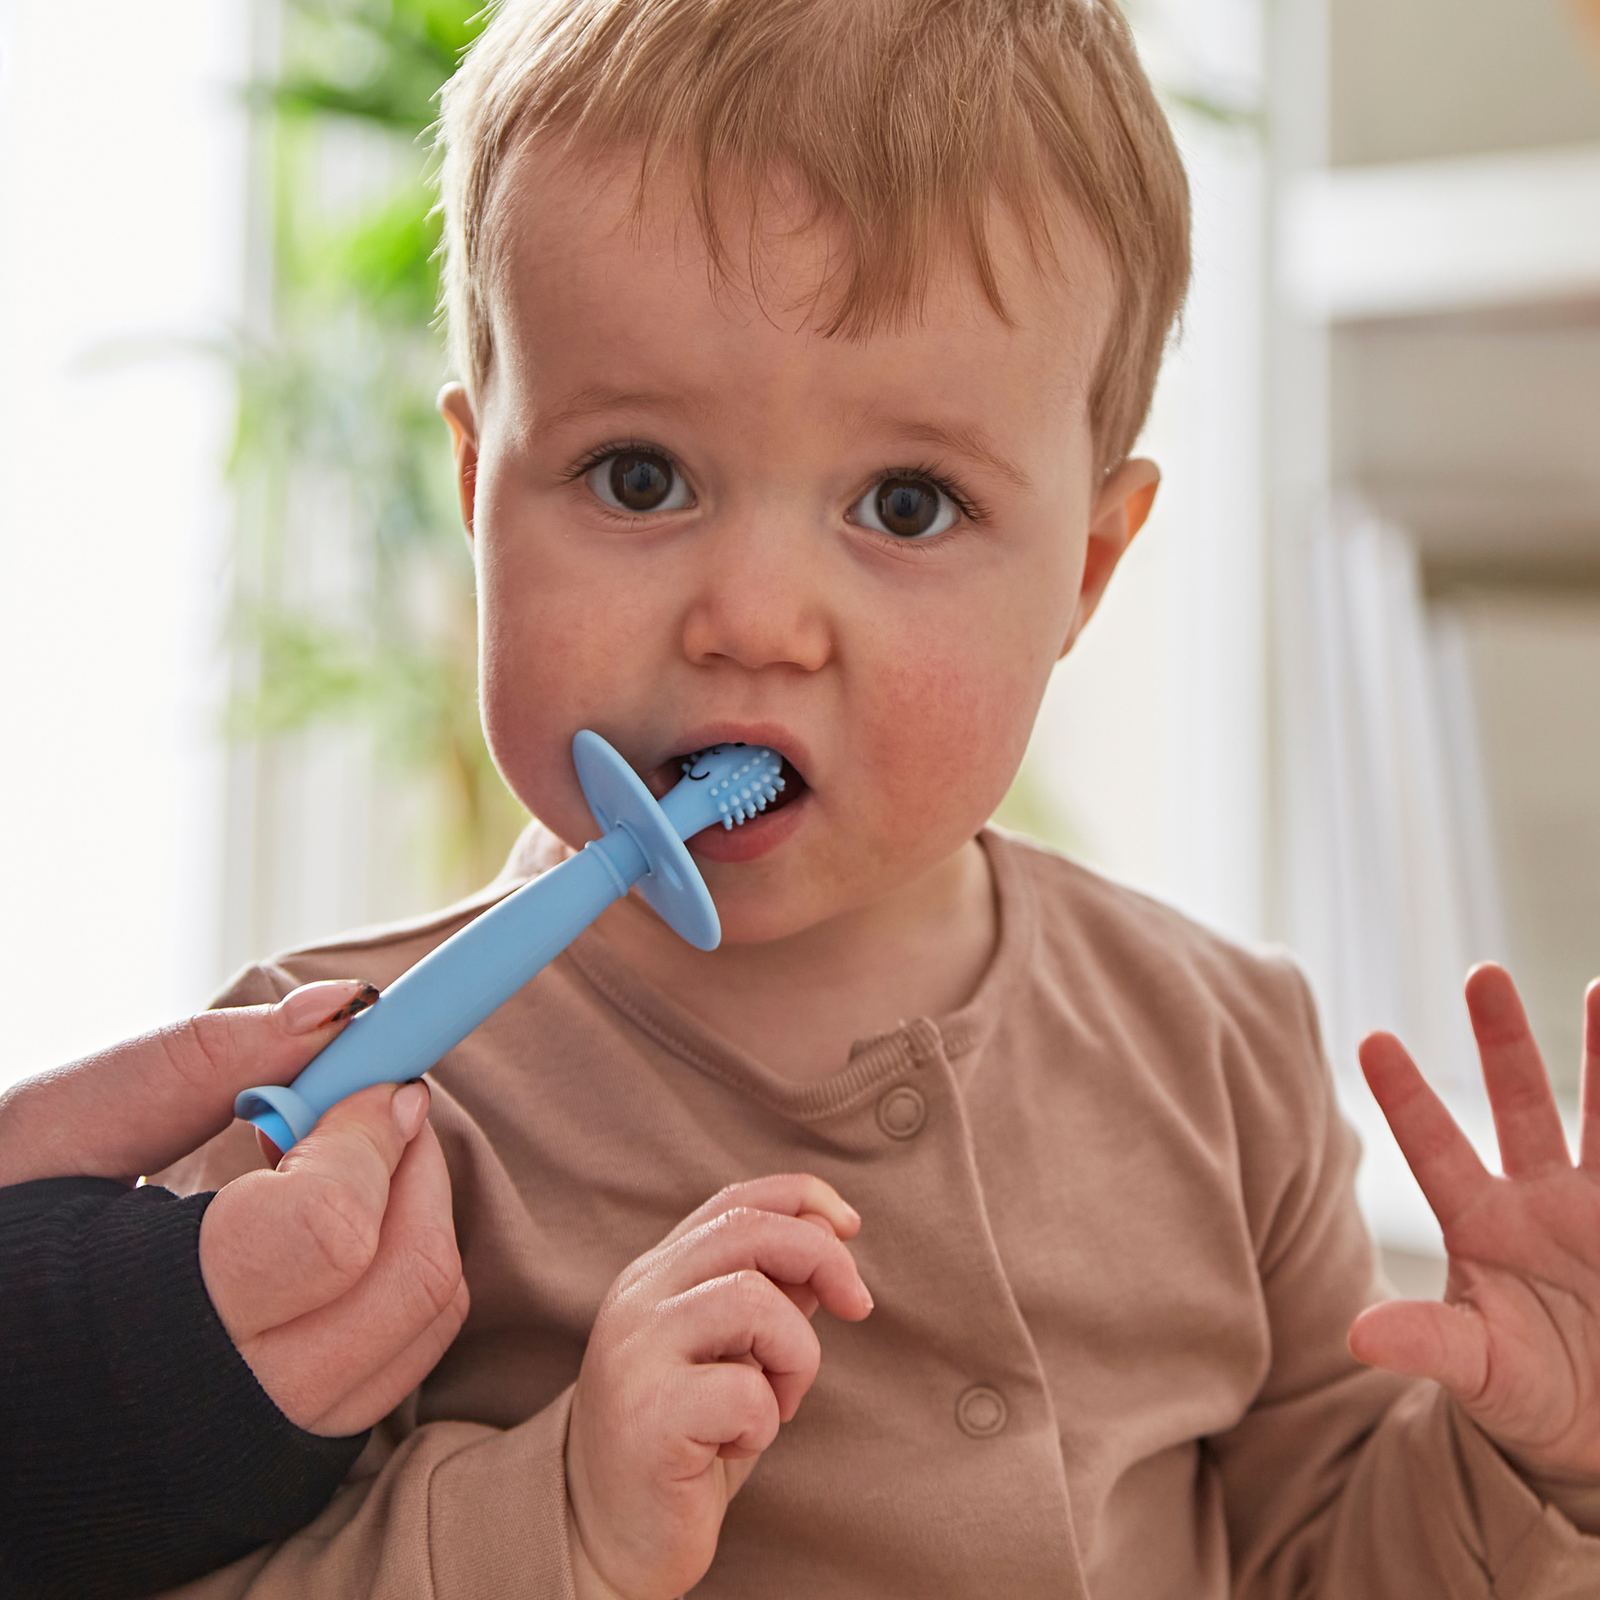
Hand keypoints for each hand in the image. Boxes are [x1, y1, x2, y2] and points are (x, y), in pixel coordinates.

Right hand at [0, 981, 468, 1436]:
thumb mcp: (61, 1131)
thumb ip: (198, 1061)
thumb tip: (339, 1007)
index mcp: (148, 1323)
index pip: (329, 1228)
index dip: (367, 1134)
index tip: (368, 1077)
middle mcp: (224, 1414)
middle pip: (406, 1282)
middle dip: (418, 1167)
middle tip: (380, 1104)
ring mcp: (265, 1452)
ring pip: (423, 1325)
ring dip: (422, 1215)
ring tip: (353, 1161)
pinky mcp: (290, 1467)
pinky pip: (402, 1363)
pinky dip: (402, 1276)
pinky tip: (341, 1229)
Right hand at [565, 1174, 873, 1599]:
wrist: (607, 1536)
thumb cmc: (686, 1441)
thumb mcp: (736, 1354)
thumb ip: (772, 1293)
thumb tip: (830, 1232)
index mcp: (658, 1275)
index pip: (735, 1200)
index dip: (804, 1196)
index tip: (851, 1226)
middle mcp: (638, 1298)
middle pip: (749, 1231)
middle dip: (825, 1260)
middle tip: (858, 1307)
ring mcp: (635, 1352)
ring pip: (753, 1301)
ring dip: (796, 1355)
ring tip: (778, 1403)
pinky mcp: (646, 1415)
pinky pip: (745, 1392)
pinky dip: (764, 1420)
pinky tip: (734, 1444)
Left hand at [1350, 963, 1599, 1485]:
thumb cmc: (1525, 1397)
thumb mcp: (1477, 1372)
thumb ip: (1427, 1343)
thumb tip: (1356, 1336)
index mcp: (1478, 1224)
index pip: (1434, 1148)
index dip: (1407, 1096)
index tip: (1372, 1037)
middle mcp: (1535, 1199)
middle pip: (1517, 1102)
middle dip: (1502, 1039)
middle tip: (1482, 972)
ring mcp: (1597, 1207)